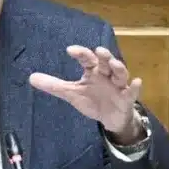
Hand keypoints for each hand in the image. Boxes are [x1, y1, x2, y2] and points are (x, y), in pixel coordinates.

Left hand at [29, 45, 143, 141]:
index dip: (80, 54)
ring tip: (113, 63)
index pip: (87, 59)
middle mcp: (107, 75)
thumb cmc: (93, 100)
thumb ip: (54, 86)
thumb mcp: (72, 93)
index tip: (70, 50)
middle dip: (103, 56)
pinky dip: (135, 87)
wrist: (110, 117)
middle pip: (105, 62)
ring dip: (118, 67)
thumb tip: (31, 78)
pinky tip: (137, 82)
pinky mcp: (127, 98)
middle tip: (98, 51)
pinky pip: (133, 92)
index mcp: (93, 71)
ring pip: (120, 73)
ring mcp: (118, 86)